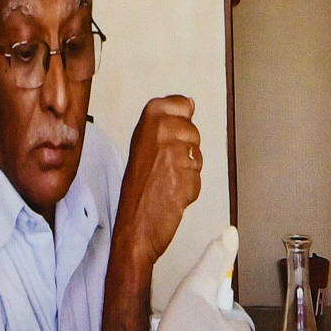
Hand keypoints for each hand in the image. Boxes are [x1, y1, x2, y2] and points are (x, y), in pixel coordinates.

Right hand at [112, 94, 204, 279]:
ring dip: (187, 170)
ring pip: (196, 155)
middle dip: (185, 150)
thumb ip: (165, 123)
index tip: (170, 135)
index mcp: (146, 123)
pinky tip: (171, 193)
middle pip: (192, 130)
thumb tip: (189, 104)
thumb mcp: (142, 147)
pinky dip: (189, 187)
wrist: (134, 226)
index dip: (181, 120)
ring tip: (165, 180)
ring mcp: (173, 154)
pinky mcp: (185, 177)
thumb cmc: (135, 191)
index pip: (181, 103)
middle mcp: (160, 134)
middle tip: (163, 166)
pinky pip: (197, 177)